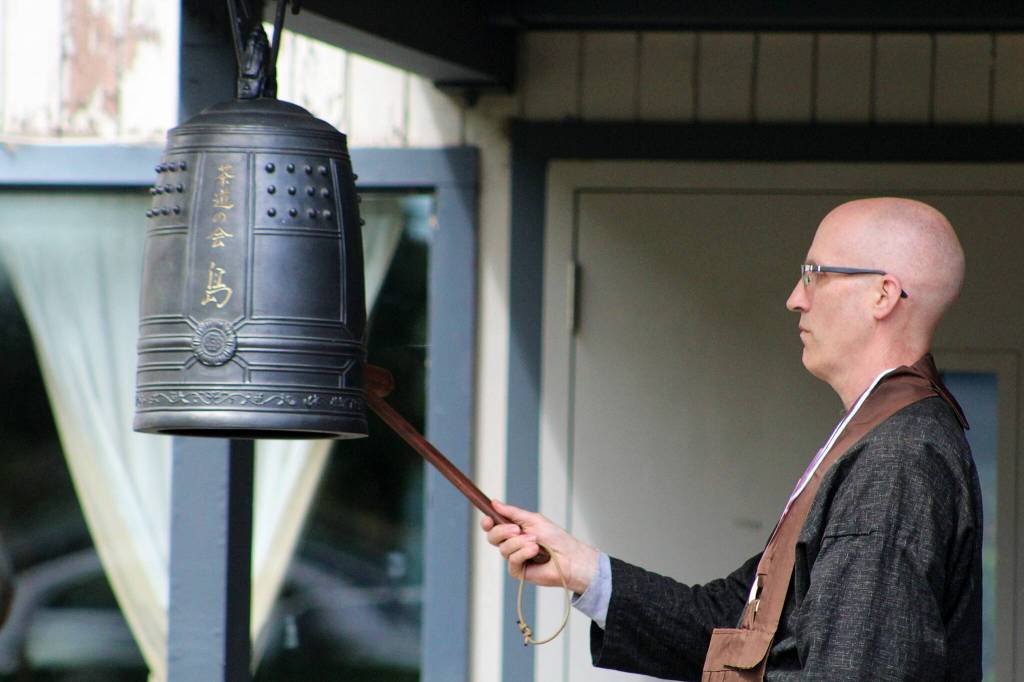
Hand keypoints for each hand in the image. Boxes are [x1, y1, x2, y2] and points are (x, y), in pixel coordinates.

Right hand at [481, 500, 598, 593]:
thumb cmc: (556, 538)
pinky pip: (512, 560)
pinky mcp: (518, 571)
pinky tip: (535, 552)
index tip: (488, 519)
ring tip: (535, 542)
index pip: (493, 526)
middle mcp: (512, 543)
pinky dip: (523, 554)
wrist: (570, 557)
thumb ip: (512, 512)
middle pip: (492, 537)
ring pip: (502, 549)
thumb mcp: (533, 519)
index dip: (487, 522)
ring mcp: (514, 557)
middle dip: (502, 531)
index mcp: (514, 529)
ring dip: (519, 543)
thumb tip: (494, 503)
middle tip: (517, 530)